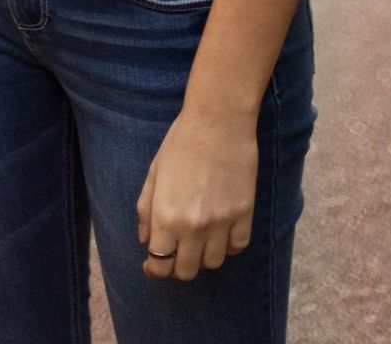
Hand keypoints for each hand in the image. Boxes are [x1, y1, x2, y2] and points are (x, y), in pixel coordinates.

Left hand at [136, 102, 258, 279]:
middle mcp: (193, 226)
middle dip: (177, 265)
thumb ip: (146, 209)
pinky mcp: (244, 213)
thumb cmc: (181, 141)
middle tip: (177, 249)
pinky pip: (237, 247)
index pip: (159, 266)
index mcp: (166, 215)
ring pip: (212, 264)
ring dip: (204, 255)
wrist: (218, 119)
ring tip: (200, 237)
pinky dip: (228, 245)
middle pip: (186, 271)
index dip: (154, 269)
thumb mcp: (154, 172)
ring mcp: (221, 222)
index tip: (153, 264)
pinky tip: (222, 230)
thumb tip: (145, 241)